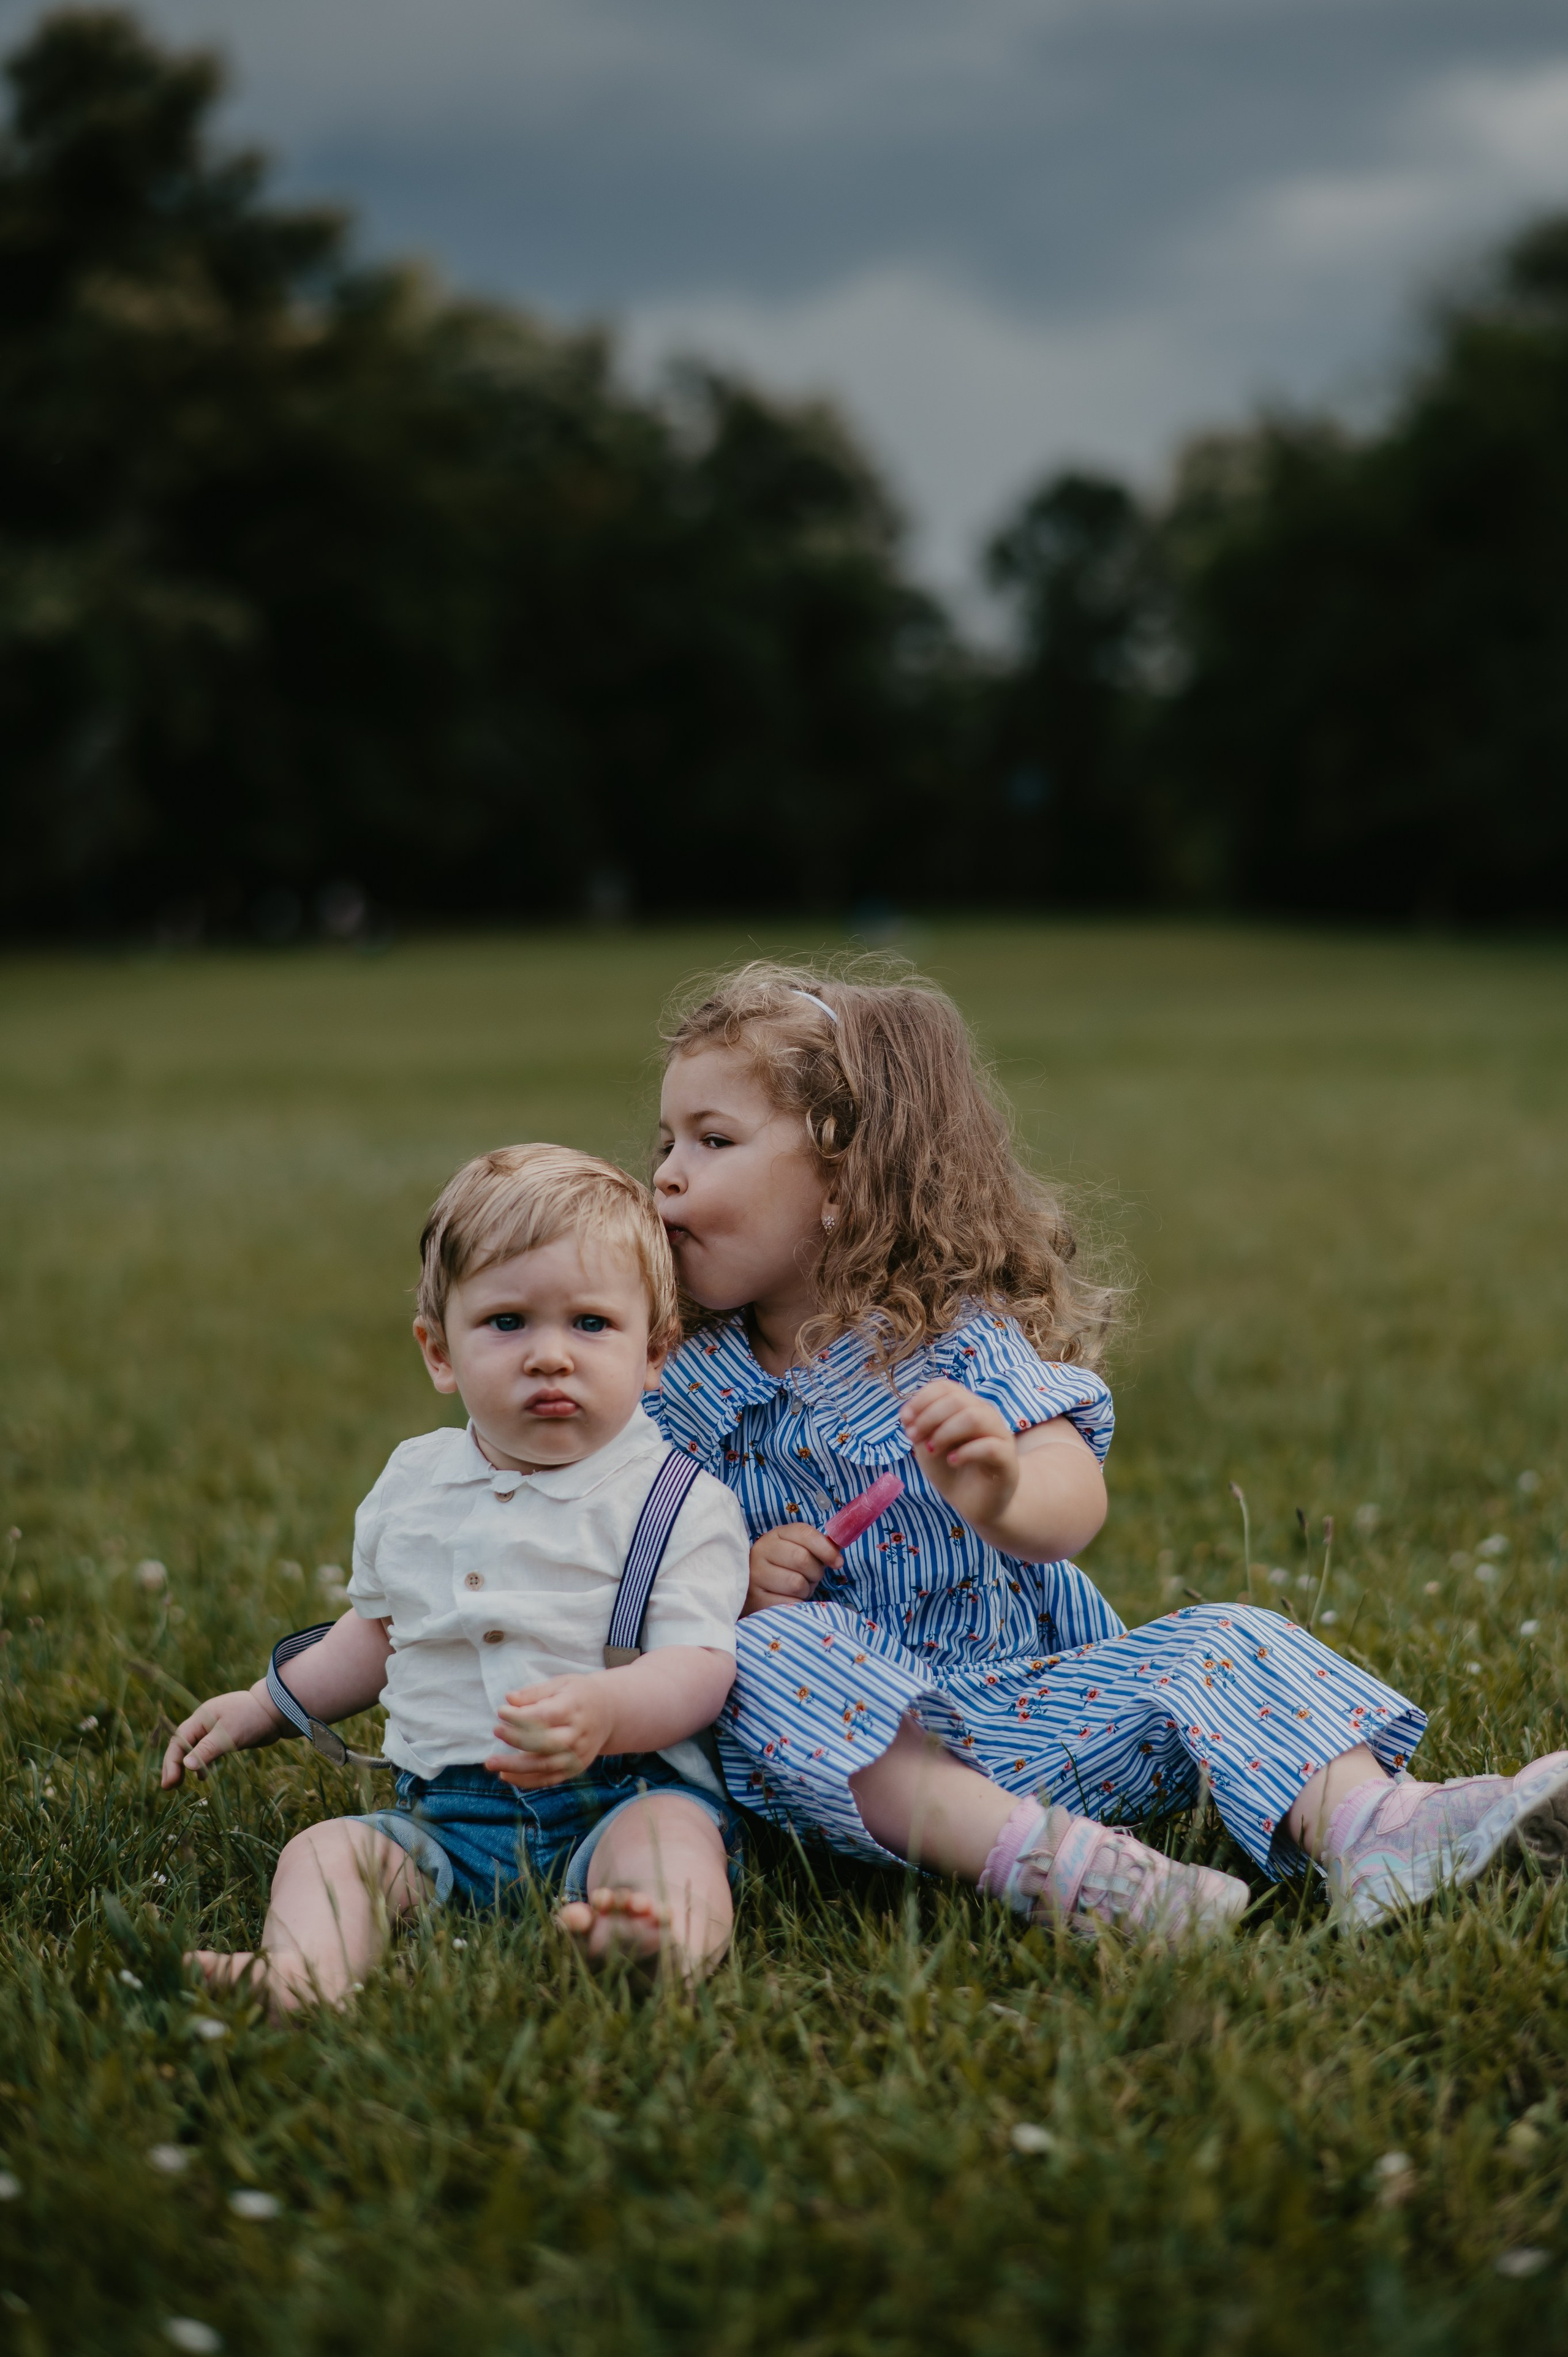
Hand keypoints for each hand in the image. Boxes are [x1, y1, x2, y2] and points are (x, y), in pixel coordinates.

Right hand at [161, 1684, 284, 1787]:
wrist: (277, 1711)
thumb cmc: (252, 1718)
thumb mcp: (228, 1735)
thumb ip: (207, 1750)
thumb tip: (186, 1767)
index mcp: (201, 1717)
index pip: (179, 1741)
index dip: (171, 1762)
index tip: (169, 1783)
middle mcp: (204, 1723)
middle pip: (182, 1745)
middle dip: (174, 1765)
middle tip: (169, 1787)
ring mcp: (214, 1729)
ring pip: (193, 1749)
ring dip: (186, 1766)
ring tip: (179, 1784)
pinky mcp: (225, 1737)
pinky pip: (207, 1751)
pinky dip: (202, 1764)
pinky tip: (202, 1777)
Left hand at [487, 1674, 617, 1787]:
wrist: (610, 1713)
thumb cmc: (580, 1694)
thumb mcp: (561, 1684)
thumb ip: (535, 1692)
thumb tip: (509, 1699)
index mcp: (575, 1708)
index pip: (545, 1715)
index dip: (521, 1716)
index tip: (501, 1711)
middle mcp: (578, 1734)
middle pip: (545, 1743)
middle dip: (517, 1739)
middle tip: (496, 1730)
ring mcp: (577, 1754)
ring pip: (545, 1766)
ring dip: (515, 1767)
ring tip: (491, 1763)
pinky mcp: (574, 1768)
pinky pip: (548, 1779)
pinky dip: (526, 1781)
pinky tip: (506, 1776)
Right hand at [745, 1523, 841, 1615]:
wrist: (755, 1589)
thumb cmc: (785, 1568)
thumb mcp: (799, 1550)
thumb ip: (819, 1547)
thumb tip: (840, 1547)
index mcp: (775, 1535)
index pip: (804, 1534)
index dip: (826, 1548)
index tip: (838, 1562)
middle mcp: (760, 1551)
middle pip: (802, 1559)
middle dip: (815, 1572)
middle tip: (812, 1578)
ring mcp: (755, 1575)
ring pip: (796, 1583)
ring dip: (805, 1590)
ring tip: (798, 1589)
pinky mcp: (755, 1599)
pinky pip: (788, 1602)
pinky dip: (796, 1603)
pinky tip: (790, 1599)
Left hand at [898, 1379, 1019, 1534]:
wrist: (976, 1504)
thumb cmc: (952, 1470)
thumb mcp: (928, 1447)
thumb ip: (919, 1428)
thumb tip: (906, 1414)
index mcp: (966, 1406)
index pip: (946, 1387)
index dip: (921, 1399)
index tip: (905, 1420)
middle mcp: (985, 1415)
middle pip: (957, 1400)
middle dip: (929, 1417)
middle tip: (914, 1438)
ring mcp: (999, 1435)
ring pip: (974, 1417)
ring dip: (945, 1432)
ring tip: (932, 1450)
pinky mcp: (1007, 1459)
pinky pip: (989, 1446)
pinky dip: (965, 1452)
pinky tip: (952, 1461)